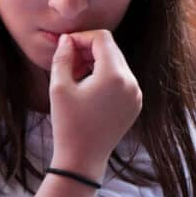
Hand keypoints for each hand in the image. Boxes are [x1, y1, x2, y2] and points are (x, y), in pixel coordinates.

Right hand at [48, 30, 141, 181]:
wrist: (82, 159)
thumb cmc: (68, 124)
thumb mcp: (59, 87)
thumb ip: (63, 57)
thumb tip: (67, 39)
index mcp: (114, 76)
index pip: (102, 38)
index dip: (82, 37)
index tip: (66, 46)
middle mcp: (131, 83)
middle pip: (111, 49)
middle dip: (89, 49)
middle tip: (68, 62)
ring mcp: (136, 94)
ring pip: (117, 64)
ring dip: (97, 63)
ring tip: (76, 76)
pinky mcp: (135, 105)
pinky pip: (122, 80)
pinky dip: (106, 77)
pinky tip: (88, 89)